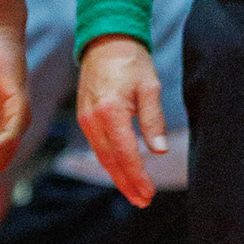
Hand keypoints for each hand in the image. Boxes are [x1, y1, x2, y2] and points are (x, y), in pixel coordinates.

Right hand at [76, 33, 167, 208]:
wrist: (105, 42)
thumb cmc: (131, 61)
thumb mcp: (150, 87)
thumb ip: (153, 120)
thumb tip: (158, 151)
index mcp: (110, 111)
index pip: (125, 153)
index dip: (137, 176)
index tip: (149, 193)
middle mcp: (93, 120)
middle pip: (110, 161)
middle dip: (127, 183)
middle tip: (142, 201)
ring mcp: (85, 120)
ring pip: (102, 156)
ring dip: (118, 177)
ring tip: (135, 193)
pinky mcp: (85, 118)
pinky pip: (97, 147)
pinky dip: (110, 162)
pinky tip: (121, 172)